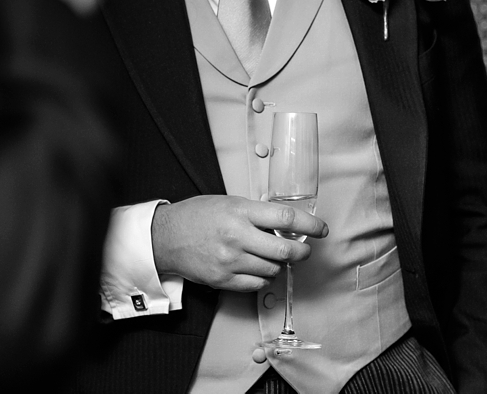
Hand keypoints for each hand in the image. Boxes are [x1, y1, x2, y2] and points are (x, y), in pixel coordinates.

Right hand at [150, 195, 328, 292]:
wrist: (166, 237)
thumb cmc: (197, 216)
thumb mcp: (230, 202)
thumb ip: (257, 213)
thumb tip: (286, 223)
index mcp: (241, 212)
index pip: (286, 219)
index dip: (310, 225)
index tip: (321, 230)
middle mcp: (237, 237)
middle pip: (285, 251)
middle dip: (302, 252)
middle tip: (304, 249)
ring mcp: (230, 261)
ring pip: (273, 270)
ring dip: (281, 264)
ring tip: (273, 256)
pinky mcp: (224, 280)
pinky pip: (257, 284)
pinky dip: (265, 277)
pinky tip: (260, 268)